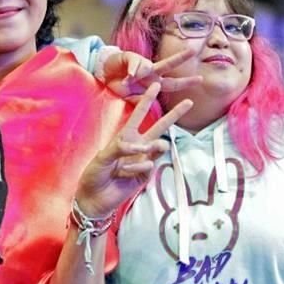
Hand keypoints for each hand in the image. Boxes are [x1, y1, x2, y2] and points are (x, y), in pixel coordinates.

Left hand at [75, 83, 192, 217]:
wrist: (95, 198)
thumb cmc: (94, 174)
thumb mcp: (103, 156)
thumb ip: (120, 147)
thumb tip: (139, 146)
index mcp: (125, 136)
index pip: (139, 114)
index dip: (147, 100)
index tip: (155, 84)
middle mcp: (137, 145)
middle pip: (160, 127)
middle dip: (174, 114)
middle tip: (189, 101)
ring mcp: (144, 159)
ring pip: (159, 145)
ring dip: (151, 147)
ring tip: (139, 153)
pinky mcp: (146, 174)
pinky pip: (149, 164)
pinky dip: (137, 167)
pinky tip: (125, 174)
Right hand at [103, 49, 201, 100]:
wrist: (105, 76)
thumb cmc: (121, 87)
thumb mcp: (131, 98)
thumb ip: (139, 100)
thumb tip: (146, 103)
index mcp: (154, 83)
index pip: (173, 83)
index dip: (186, 82)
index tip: (201, 79)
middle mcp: (150, 72)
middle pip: (168, 64)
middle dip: (180, 58)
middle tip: (193, 51)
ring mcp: (140, 64)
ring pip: (148, 62)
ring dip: (144, 69)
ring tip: (131, 79)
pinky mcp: (129, 58)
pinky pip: (133, 63)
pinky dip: (130, 71)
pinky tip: (127, 77)